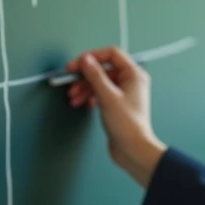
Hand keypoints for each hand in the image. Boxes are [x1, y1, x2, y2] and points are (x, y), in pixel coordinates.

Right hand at [65, 46, 165, 187]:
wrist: (133, 150)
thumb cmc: (128, 125)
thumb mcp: (108, 97)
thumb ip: (95, 76)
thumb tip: (86, 60)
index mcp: (134, 74)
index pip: (112, 54)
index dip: (92, 56)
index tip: (76, 64)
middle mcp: (131, 81)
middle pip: (103, 69)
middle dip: (85, 76)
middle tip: (69, 81)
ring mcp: (124, 93)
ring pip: (100, 83)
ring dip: (84, 88)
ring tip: (73, 97)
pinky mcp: (117, 105)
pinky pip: (101, 94)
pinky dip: (90, 97)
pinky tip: (82, 104)